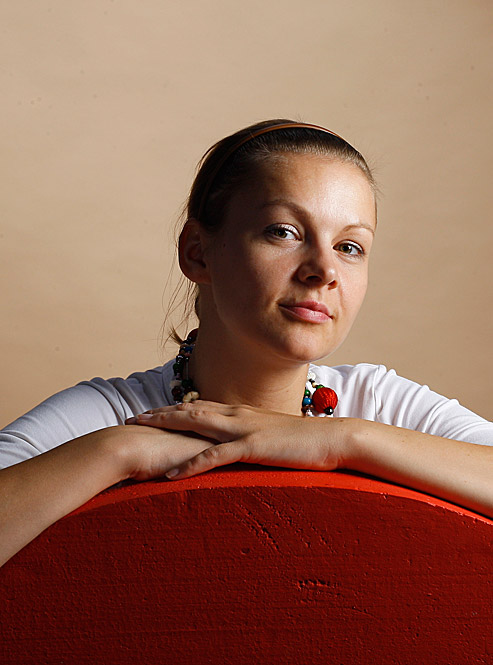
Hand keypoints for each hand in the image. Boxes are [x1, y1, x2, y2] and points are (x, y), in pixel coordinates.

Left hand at [127, 401, 348, 479]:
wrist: (333, 439)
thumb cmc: (305, 440)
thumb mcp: (273, 435)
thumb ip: (252, 437)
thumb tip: (240, 445)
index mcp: (241, 413)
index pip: (200, 406)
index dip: (172, 409)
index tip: (150, 413)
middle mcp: (237, 415)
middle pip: (189, 410)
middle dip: (159, 414)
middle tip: (131, 418)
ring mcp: (243, 429)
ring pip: (195, 425)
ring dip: (165, 428)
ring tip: (139, 434)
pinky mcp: (252, 447)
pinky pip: (214, 456)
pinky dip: (190, 464)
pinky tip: (171, 475)